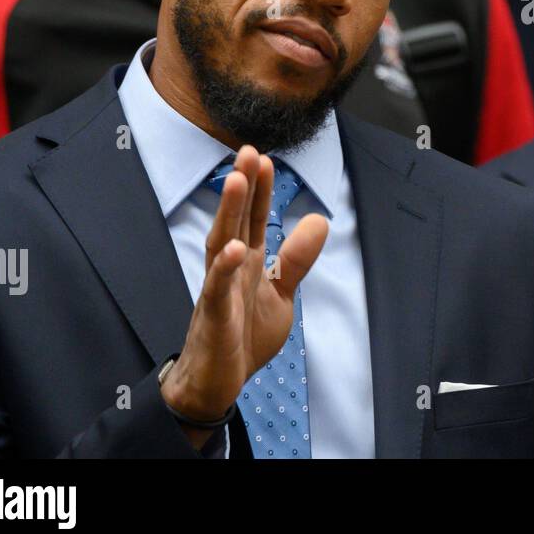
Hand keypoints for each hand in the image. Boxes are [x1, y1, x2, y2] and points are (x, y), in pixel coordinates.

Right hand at [160, 145, 327, 444]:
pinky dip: (224, 269)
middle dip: (241, 187)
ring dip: (228, 213)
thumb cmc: (243, 335)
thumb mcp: (281, 293)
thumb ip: (296, 259)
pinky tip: (234, 249)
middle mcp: (230, 269)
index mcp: (247, 262)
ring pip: (221, 244)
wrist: (217, 382)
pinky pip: (216, 289)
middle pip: (235, 220)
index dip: (259, 190)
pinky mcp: (213, 316)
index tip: (263, 158)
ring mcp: (219, 290)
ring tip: (234, 180)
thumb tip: (319, 221)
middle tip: (247, 151)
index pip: (253, 218)